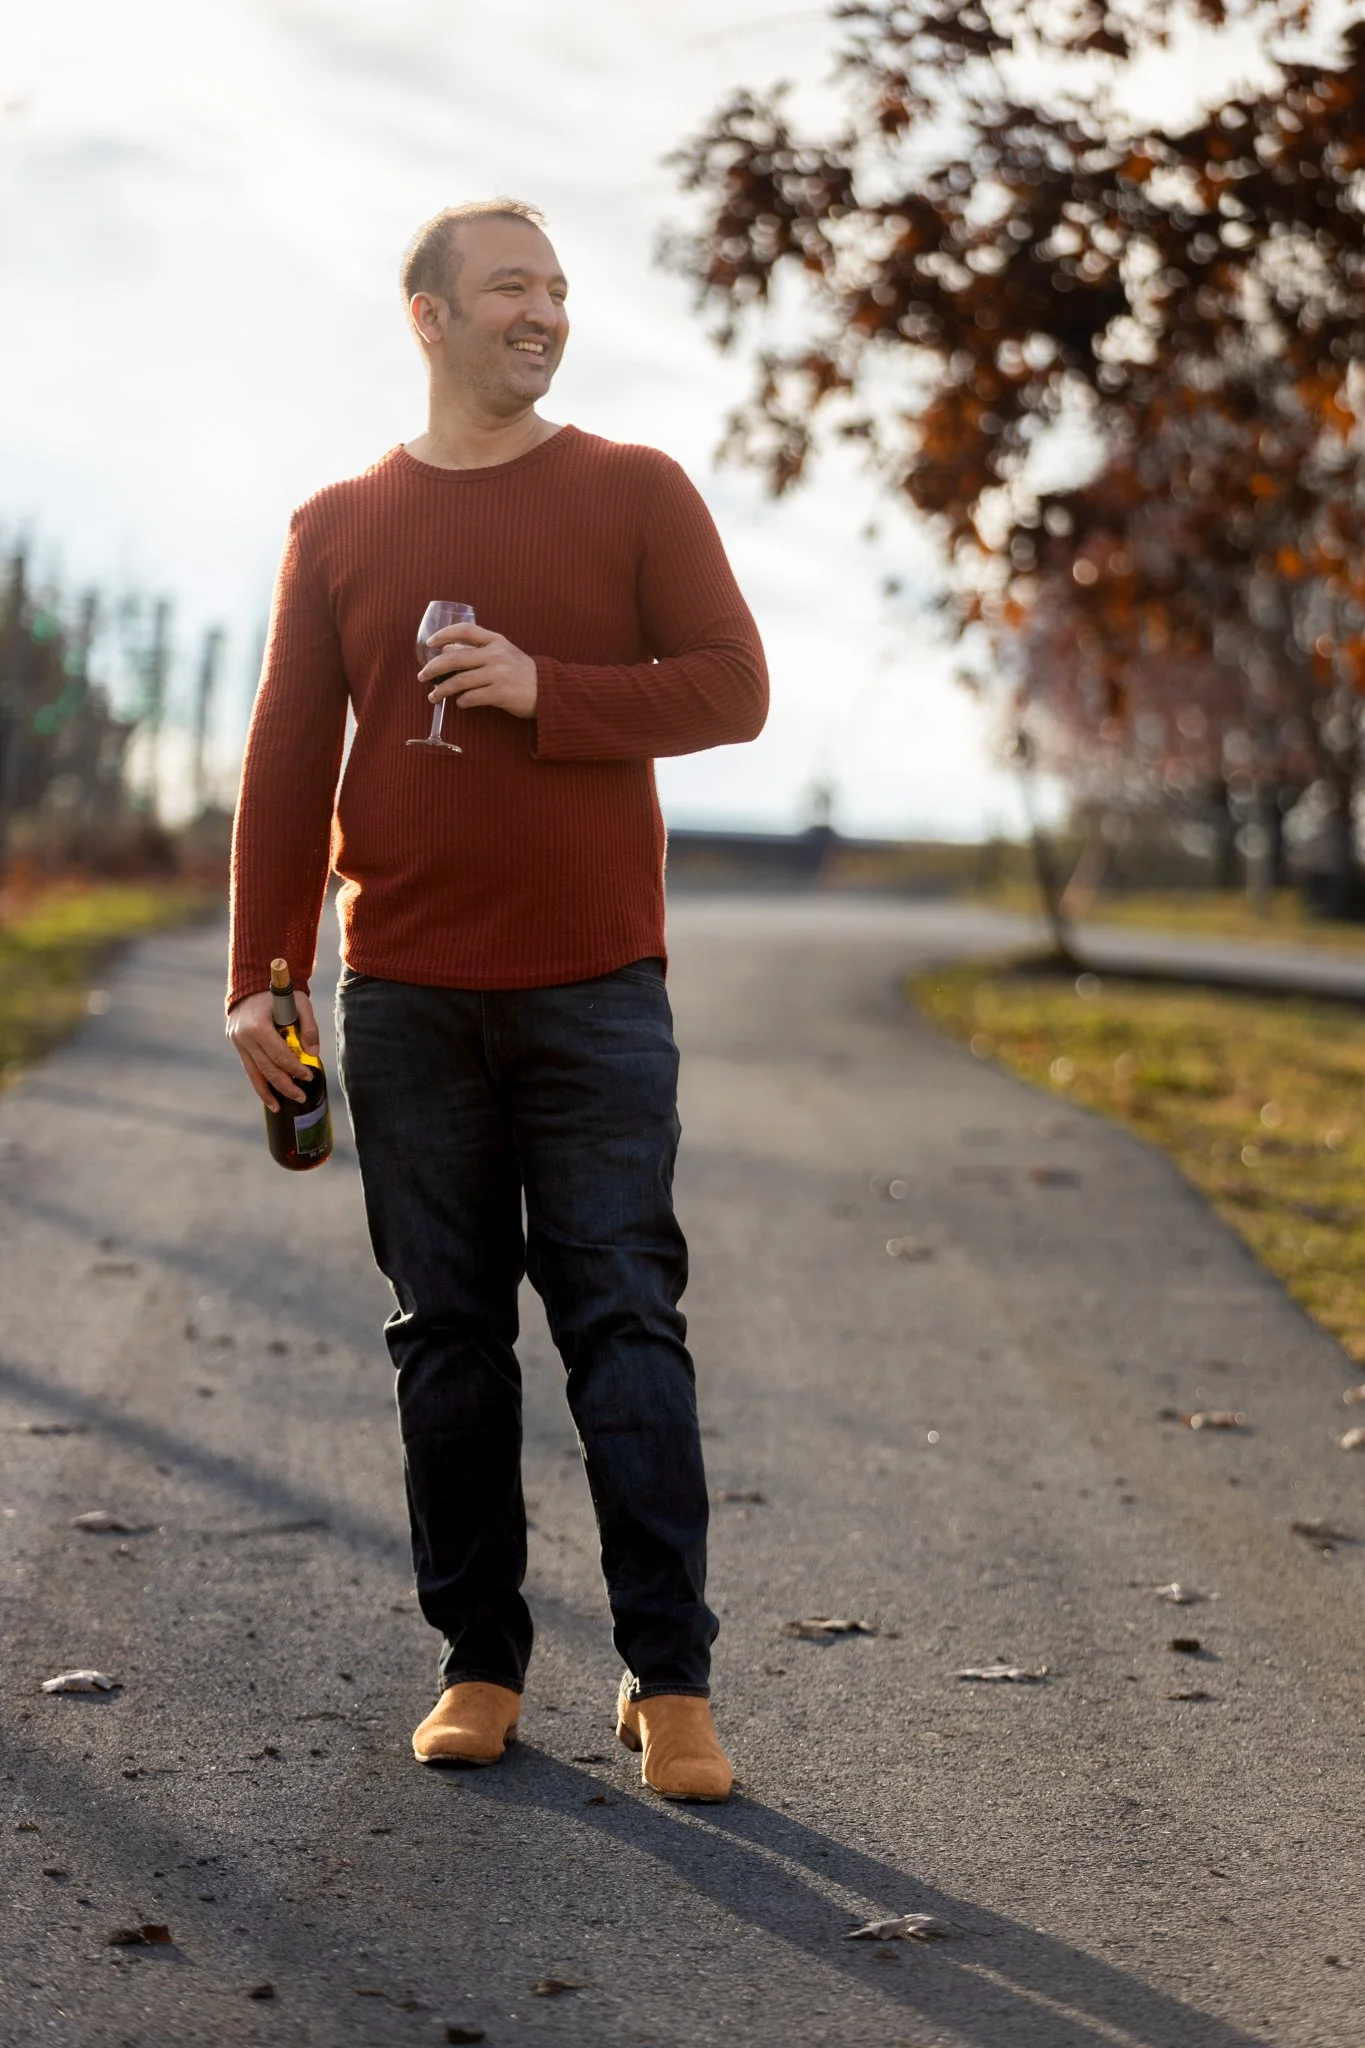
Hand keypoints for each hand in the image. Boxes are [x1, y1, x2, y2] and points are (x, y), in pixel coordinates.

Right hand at [227, 988, 319, 1110]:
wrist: (252, 982)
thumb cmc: (280, 992)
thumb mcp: (299, 1002)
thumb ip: (308, 1026)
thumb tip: (313, 1053)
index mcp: (258, 1025)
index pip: (279, 1055)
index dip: (295, 1069)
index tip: (309, 1076)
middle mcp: (244, 1036)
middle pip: (267, 1068)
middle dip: (285, 1084)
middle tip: (301, 1096)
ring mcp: (237, 1041)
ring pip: (254, 1073)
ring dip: (269, 1092)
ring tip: (281, 1107)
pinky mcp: (236, 1044)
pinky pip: (249, 1068)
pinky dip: (258, 1084)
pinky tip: (269, 1098)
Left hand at [419, 621, 537, 719]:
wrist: (548, 690)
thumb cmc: (521, 672)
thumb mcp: (503, 653)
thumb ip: (478, 650)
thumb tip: (446, 648)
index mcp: (496, 640)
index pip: (465, 630)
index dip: (444, 634)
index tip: (430, 643)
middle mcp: (496, 654)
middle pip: (455, 658)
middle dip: (433, 668)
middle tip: (421, 676)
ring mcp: (498, 674)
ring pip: (459, 681)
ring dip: (442, 690)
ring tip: (433, 697)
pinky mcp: (500, 694)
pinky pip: (471, 698)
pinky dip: (462, 702)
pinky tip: (460, 704)